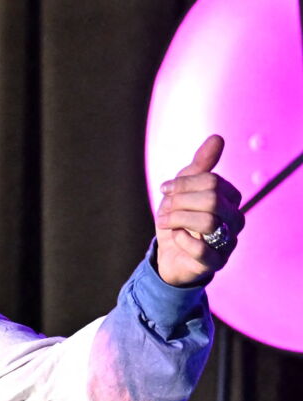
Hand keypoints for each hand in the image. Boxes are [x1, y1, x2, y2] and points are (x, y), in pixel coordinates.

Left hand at [154, 134, 243, 286]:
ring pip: (209, 222)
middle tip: (166, 208)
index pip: (212, 181)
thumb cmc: (179, 218)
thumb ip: (200, 165)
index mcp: (230, 198)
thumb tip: (218, 138)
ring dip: (178, 219)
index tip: (165, 189)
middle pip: (212, 199)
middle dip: (180, 201)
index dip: (183, 183)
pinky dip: (182, 240)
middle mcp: (235, 220)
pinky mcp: (215, 263)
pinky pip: (203, 250)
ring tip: (166, 222)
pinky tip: (175, 237)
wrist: (168, 254)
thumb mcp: (183, 188)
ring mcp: (228, 242)